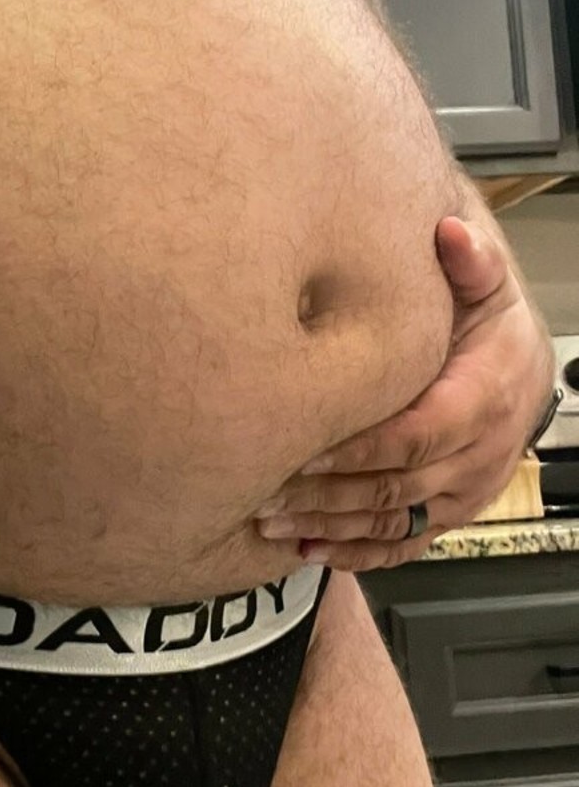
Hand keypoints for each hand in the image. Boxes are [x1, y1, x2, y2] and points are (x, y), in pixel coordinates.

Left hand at [254, 216, 555, 571]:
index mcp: (483, 400)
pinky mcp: (448, 514)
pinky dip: (354, 554)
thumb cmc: (492, 328)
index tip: (300, 449)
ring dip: (328, 528)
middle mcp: (477, 455)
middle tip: (262, 492)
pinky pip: (403, 546)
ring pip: (392, 523)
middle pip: (394, 487)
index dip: (356, 449)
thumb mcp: (488, 288)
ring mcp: (463, 492)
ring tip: (267, 523)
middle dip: (325, 494)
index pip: (414, 435)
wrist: (524, 373)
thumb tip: (451, 231)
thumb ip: (471, 264)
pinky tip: (305, 552)